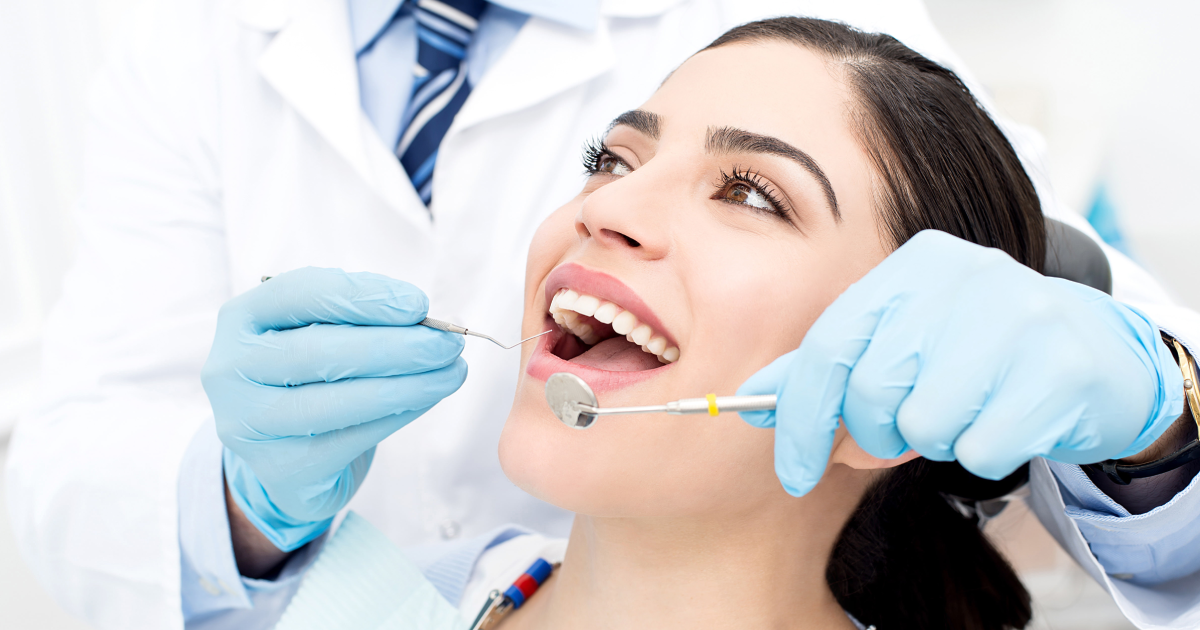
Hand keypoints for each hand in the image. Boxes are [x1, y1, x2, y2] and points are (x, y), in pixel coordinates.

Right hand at [201, 268, 466, 550]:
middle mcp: (231, 369)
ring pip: (337, 401)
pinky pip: (351, 438)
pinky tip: (427, 398)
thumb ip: (361, 318)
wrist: (288, 452)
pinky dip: (398, 415)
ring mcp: (249, 423)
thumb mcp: (321, 332)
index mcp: (242, 318)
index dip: (363, 296)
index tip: (418, 304)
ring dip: (407, 385)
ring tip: (452, 372)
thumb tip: (425, 320)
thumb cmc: (312, 375)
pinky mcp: (280, 467)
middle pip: (319, 351)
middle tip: (448, 344)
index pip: (300, 293)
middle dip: (396, 346)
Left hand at [738, 231, 1184, 496]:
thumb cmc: (978, 354)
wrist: (1098, 355)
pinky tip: (1007, 420)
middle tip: (901, 435)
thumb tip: (754, 400)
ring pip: (925, 424)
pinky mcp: (1060, 369)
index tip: (792, 471)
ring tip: (965, 412)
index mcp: (912, 265)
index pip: (828, 346)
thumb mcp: (902, 342)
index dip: (801, 418)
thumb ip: (831, 367)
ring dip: (935, 441)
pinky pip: (981, 448)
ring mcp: (1017, 317)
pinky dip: (983, 452)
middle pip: (872, 391)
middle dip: (874, 435)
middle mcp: (962, 276)